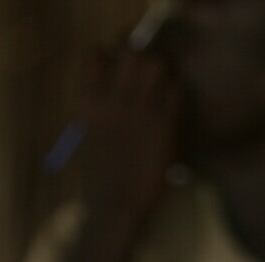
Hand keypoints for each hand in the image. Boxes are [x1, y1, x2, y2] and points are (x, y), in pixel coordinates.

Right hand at [77, 39, 183, 220]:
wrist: (116, 208)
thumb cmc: (100, 178)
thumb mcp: (87, 137)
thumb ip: (97, 109)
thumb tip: (108, 88)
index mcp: (87, 103)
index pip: (95, 54)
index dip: (110, 52)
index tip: (119, 60)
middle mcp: (112, 102)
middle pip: (131, 51)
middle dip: (142, 50)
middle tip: (150, 62)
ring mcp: (139, 113)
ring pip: (157, 64)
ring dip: (163, 66)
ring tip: (164, 80)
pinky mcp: (163, 127)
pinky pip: (176, 91)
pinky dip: (177, 91)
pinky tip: (174, 105)